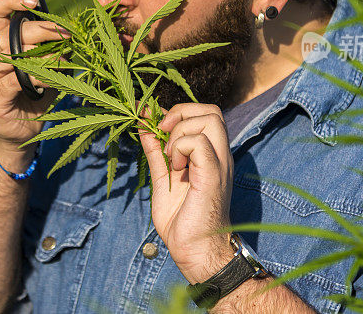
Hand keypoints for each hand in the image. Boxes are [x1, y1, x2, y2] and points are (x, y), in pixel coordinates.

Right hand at [0, 0, 69, 156]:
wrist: (20, 131)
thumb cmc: (34, 92)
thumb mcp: (44, 64)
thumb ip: (49, 45)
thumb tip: (68, 28)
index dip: (12, 0)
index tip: (34, 0)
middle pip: (11, 30)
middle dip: (43, 29)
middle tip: (67, 33)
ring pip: (15, 53)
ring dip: (45, 53)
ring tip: (65, 58)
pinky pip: (19, 78)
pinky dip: (41, 76)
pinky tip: (55, 78)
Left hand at [140, 103, 234, 284]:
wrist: (195, 252)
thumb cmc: (181, 221)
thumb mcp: (162, 178)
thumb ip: (155, 151)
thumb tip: (143, 124)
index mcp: (210, 155)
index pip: (204, 114)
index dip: (177, 113)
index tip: (155, 127)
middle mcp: (219, 155)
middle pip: (211, 110)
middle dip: (181, 113)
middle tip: (163, 134)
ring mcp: (219, 163)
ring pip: (209, 118)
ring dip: (180, 132)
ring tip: (170, 158)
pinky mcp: (214, 175)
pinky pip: (200, 142)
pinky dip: (180, 148)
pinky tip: (175, 169)